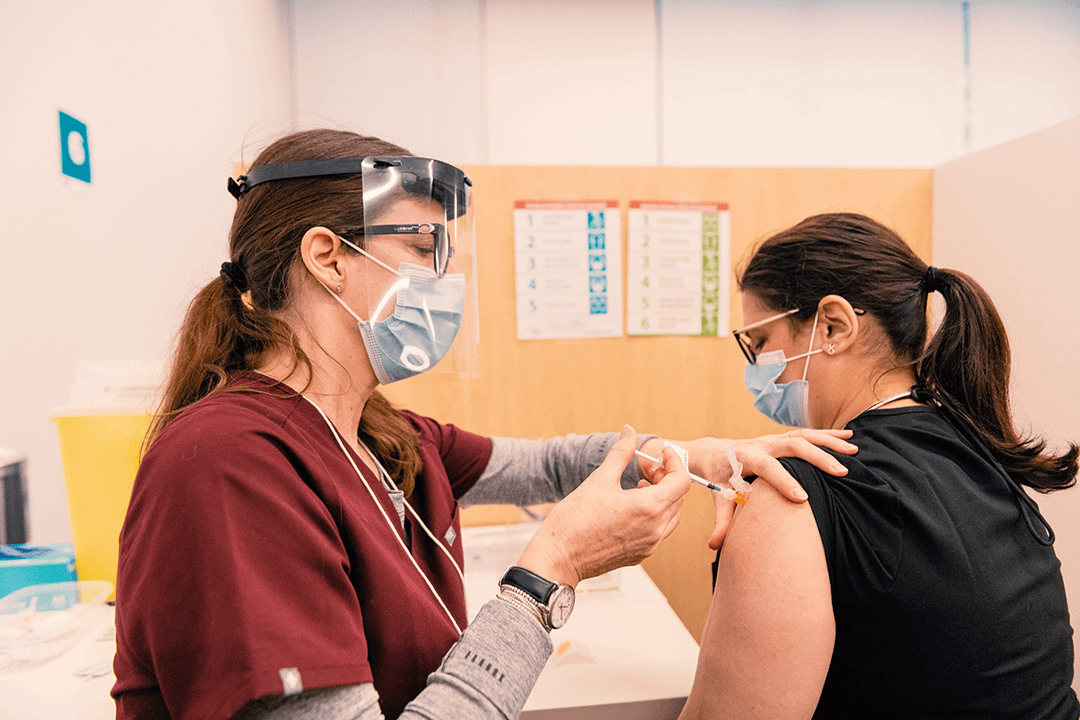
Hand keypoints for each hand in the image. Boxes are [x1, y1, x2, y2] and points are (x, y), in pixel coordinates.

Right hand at [516, 425, 690, 587]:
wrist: (558, 557)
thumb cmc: (574, 520)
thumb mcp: (600, 479)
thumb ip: (621, 453)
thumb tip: (629, 431)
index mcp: (649, 508)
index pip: (681, 481)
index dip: (675, 462)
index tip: (662, 454)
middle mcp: (655, 529)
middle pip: (678, 498)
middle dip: (667, 478)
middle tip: (646, 468)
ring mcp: (649, 545)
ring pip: (672, 516)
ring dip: (663, 498)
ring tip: (639, 487)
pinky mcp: (640, 556)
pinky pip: (659, 532)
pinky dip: (654, 515)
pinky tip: (631, 507)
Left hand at [639, 429, 857, 549]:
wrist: (711, 452)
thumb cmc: (716, 476)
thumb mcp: (718, 497)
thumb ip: (720, 521)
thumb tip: (714, 546)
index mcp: (744, 457)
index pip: (767, 467)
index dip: (784, 482)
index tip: (803, 499)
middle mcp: (761, 444)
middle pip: (792, 445)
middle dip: (817, 457)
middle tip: (841, 473)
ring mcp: (772, 439)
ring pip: (803, 436)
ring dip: (829, 442)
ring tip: (853, 451)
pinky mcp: (781, 439)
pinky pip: (807, 434)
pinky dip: (828, 434)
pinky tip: (850, 437)